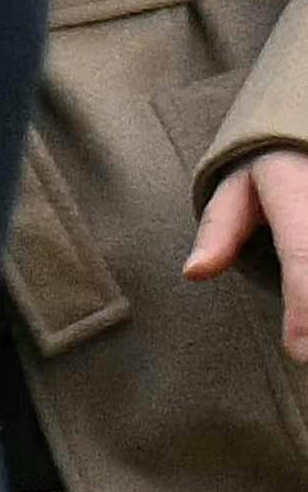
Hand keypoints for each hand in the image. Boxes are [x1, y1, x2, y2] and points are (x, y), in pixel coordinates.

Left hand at [185, 146, 307, 361]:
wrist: (307, 136)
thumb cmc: (272, 172)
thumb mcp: (238, 189)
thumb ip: (219, 230)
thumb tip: (194, 273)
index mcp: (292, 188)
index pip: (302, 255)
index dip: (304, 307)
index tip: (300, 353)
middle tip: (304, 355)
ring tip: (306, 346)